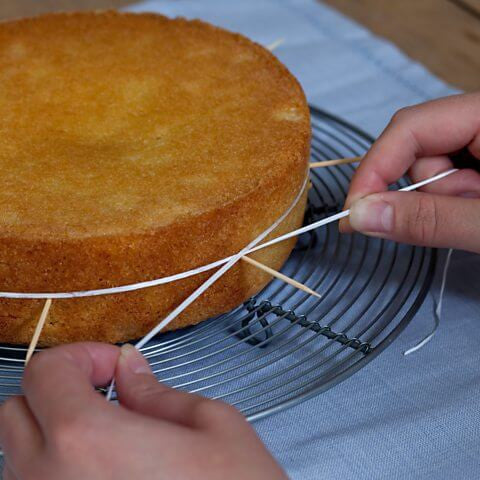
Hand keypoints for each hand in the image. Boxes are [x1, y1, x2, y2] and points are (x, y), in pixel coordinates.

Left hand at [0, 343, 286, 479]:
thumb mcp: (212, 427)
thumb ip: (157, 392)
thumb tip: (131, 369)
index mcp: (91, 443)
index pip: (44, 372)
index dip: (79, 356)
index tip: (110, 365)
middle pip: (17, 411)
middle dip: (59, 390)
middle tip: (104, 392)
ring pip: (19, 455)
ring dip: (55, 432)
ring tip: (108, 434)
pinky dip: (58, 469)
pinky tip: (104, 471)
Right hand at [340, 92, 479, 252]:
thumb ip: (431, 219)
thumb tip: (361, 216)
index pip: (409, 127)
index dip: (374, 170)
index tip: (354, 214)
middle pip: (416, 150)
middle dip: (424, 194)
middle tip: (460, 221)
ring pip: (429, 170)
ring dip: (441, 203)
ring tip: (477, 221)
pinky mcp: (479, 161)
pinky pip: (443, 181)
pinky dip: (448, 204)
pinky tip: (474, 215)